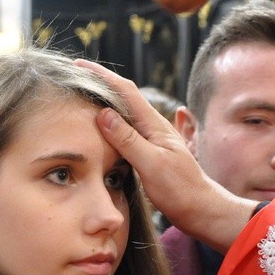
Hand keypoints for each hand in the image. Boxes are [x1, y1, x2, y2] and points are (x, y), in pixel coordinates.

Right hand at [74, 59, 256, 252]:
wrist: (200, 209)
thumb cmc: (180, 189)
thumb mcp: (152, 164)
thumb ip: (128, 140)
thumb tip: (103, 113)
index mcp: (153, 124)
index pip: (125, 91)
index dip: (101, 76)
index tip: (79, 65)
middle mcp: (152, 127)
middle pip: (123, 97)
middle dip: (99, 83)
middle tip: (73, 76)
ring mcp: (150, 139)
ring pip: (122, 113)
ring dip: (103, 101)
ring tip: (81, 96)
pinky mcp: (147, 152)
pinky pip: (123, 130)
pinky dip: (108, 123)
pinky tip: (99, 127)